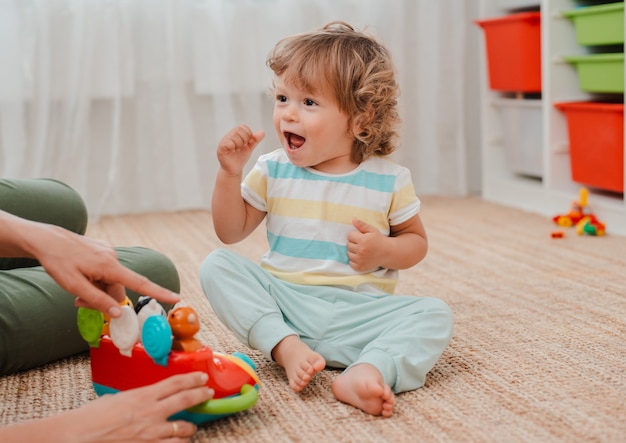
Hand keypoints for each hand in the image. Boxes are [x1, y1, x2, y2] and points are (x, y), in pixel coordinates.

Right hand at [0, 372, 214, 442]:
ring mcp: (151, 435)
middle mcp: (151, 414)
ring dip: (189, 429)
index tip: (202, 378)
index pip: (176, 383)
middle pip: (186, 401)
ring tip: (191, 428)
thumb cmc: (89, 419)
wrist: (76, 437)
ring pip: (183, 431)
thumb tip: (144, 401)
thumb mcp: (116, 400)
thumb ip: (135, 400)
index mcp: (143, 396)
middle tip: (207, 394)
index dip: (193, 379)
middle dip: (200, 396)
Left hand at [29, 223, 180, 317]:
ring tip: (76, 289)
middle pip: (118, 288)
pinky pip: (106, 272)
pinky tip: (81, 275)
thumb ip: (98, 300)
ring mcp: (108, 253)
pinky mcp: (102, 251)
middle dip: (104, 299)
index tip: (176, 298)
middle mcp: (113, 257)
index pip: (140, 283)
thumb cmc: (58, 262)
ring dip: (98, 289)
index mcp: (109, 266)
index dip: (159, 292)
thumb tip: (118, 313)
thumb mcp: (74, 286)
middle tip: (80, 303)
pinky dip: (96, 279)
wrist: (46, 239)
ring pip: (111, 281)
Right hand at [217, 125, 264, 175]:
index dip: (248, 134)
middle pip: (239, 130)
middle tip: (241, 147)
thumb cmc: (240, 158)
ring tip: (236, 150)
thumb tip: (262, 132)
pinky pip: (228, 143)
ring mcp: (224, 141)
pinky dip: (233, 148)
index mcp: (235, 134)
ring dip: (238, 145)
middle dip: (244, 140)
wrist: (234, 169)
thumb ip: (255, 140)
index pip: (243, 126)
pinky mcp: (221, 148)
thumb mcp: (250, 148)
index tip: (247, 143)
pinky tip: (232, 152)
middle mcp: (229, 135)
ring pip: (234, 136)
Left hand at [346, 218, 384, 271]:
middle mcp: (361, 250)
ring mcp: (360, 260)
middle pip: (348, 245)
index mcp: (363, 240)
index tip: (360, 237)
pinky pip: (351, 263)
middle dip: (353, 243)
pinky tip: (361, 257)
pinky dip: (354, 260)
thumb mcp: (372, 230)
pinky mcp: (360, 267)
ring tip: (361, 250)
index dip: (354, 235)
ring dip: (353, 252)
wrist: (388, 253)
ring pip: (348, 254)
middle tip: (361, 244)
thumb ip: (362, 225)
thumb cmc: (379, 240)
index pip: (349, 236)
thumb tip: (353, 219)